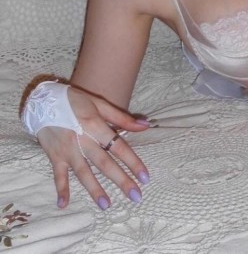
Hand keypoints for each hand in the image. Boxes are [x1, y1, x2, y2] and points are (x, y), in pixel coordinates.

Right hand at [36, 87, 149, 209]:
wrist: (43, 100)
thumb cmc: (76, 101)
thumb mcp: (100, 104)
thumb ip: (122, 118)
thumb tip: (146, 125)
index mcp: (96, 125)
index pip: (118, 146)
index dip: (133, 161)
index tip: (145, 177)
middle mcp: (83, 140)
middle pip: (104, 163)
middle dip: (121, 180)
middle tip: (135, 196)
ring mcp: (68, 150)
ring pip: (83, 172)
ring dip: (94, 189)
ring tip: (106, 205)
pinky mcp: (55, 156)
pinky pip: (58, 174)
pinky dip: (61, 189)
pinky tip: (63, 204)